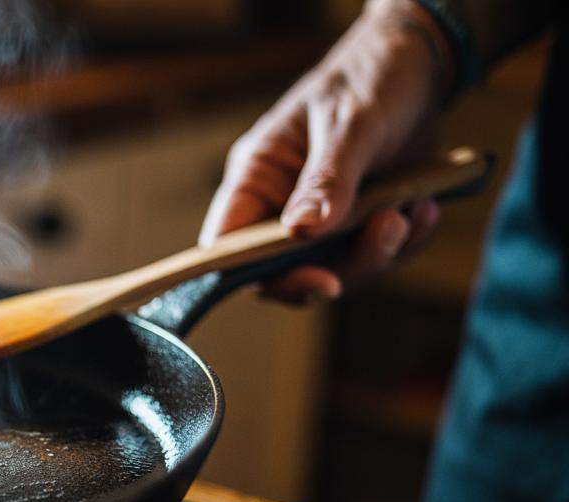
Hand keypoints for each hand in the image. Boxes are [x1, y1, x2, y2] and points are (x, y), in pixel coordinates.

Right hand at [199, 0, 453, 303]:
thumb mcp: (349, 122)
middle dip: (342, 266)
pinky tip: (426, 209)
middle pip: (287, 271)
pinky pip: (375, 256)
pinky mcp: (360, 224)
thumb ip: (326, 178)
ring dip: (380, 252)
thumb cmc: (368, 79)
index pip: (231, 245)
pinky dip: (406, 242)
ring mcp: (322, 220)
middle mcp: (281, 206)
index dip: (258, 274)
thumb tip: (302, 232)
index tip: (318, 280)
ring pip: (337, 269)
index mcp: (257, 177)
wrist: (419, 66)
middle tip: (389, 232)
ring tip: (413, 211)